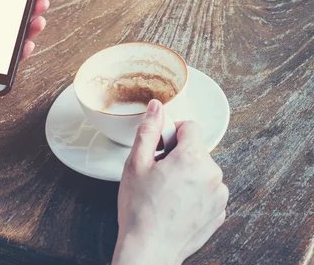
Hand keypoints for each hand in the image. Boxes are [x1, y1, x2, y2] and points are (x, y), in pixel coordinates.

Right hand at [113, 100, 227, 264]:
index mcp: (193, 158)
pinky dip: (194, 193)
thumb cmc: (140, 209)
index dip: (170, 133)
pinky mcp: (219, 212)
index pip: (190, 126)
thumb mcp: (136, 163)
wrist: (149, 248)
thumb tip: (156, 107)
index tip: (158, 147)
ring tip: (164, 192)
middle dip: (177, 155)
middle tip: (156, 173)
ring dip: (186, 174)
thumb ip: (149, 130)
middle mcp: (213, 175)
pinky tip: (174, 204)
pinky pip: (207, 191)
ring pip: (202, 171)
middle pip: (196, 150)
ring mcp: (219, 196)